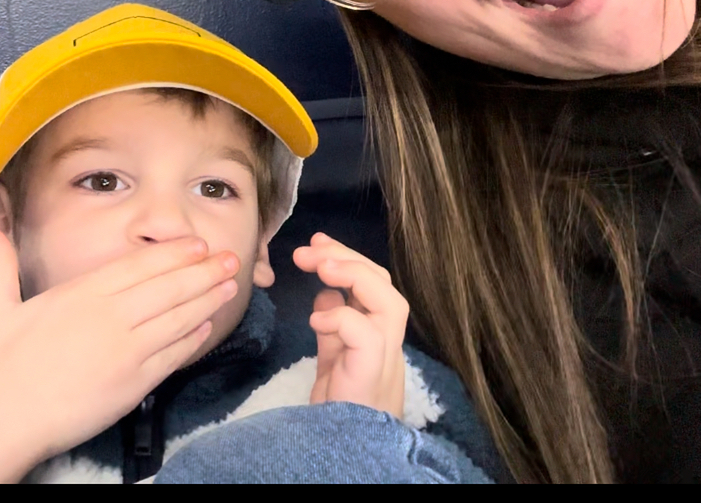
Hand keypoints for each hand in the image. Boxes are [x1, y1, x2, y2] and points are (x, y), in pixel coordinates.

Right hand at [0, 223, 240, 482]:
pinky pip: (174, 355)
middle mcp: (110, 315)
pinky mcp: (135, 383)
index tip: (197, 244)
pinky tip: (207, 327)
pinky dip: (194, 338)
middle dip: (204, 270)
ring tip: (230, 286)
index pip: (139, 265)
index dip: (174, 253)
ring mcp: (127, 349)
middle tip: (231, 258)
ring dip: (208, 299)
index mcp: (81, 293)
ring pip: (179, 317)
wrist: (2, 420)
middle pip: (168, 285)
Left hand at [293, 233, 407, 418]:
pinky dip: (340, 318)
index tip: (318, 244)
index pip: (375, 288)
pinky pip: (367, 334)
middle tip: (310, 248)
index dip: (349, 260)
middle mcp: (390, 347)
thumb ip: (333, 332)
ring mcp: (386, 361)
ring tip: (318, 264)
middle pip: (385, 287)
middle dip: (347, 258)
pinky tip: (315, 320)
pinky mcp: (373, 375)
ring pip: (389, 302)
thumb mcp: (332, 366)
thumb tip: (326, 297)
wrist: (345, 458)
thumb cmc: (339, 418)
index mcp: (379, 341)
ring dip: (352, 275)